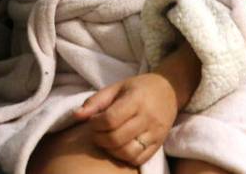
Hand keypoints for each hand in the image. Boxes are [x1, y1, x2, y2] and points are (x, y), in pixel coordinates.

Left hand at [73, 41, 200, 166]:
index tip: (92, 121)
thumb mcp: (116, 87)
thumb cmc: (138, 87)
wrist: (169, 91)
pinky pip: (139, 159)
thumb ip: (95, 101)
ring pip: (128, 152)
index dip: (95, 124)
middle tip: (95, 132)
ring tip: (106, 140)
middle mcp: (148, 118)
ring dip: (110, 150)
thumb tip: (77, 116)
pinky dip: (124, 157)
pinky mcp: (159, 144)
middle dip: (99, 138)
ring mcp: (155, 134)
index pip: (111, 119)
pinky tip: (118, 147)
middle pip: (117, 138)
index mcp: (136, 100)